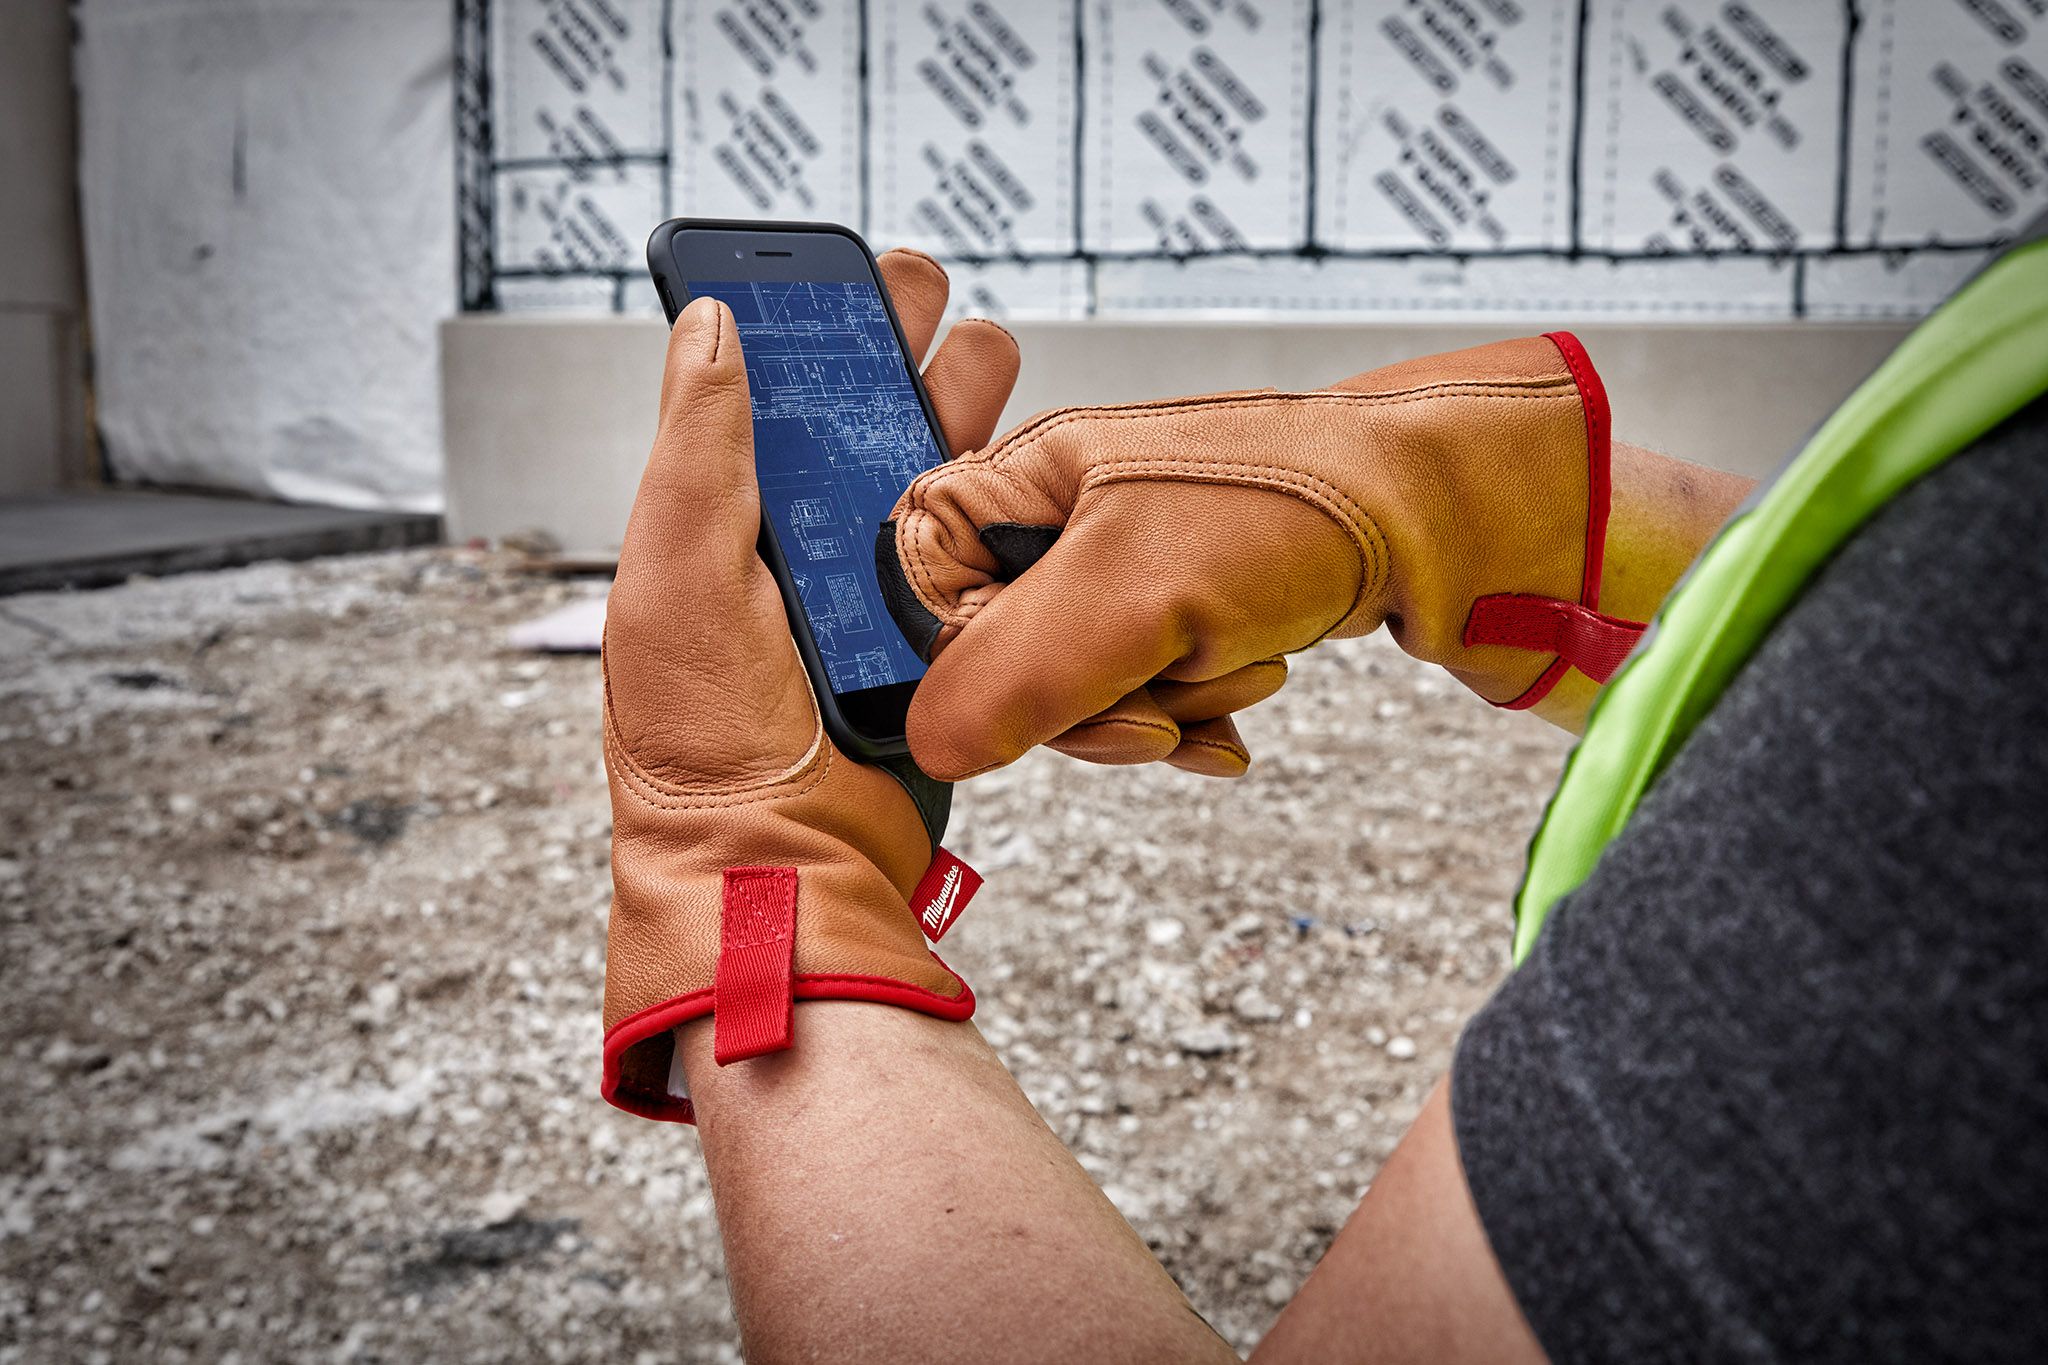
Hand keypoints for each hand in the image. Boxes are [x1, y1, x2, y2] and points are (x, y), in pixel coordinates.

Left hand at [601, 251, 1018, 1121]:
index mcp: (728, 533)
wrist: (785, 873)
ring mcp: (873, 607)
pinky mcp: (938, 651)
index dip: (808, 333)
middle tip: (936, 295)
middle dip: (901, 355)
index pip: (770, 403)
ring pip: (929, 488)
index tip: (844, 275)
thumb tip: (709, 328)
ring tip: (993, 351)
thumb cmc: (706, 749)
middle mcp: (798, 563)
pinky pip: (978, 566)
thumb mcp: (679, 578)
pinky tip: (1036, 474)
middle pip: (860, 432)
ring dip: (964, 419)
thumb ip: (699, 452)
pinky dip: (1006, 517)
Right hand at [879, 334, 1635, 780]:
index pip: (920, 592)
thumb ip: (1018, 671)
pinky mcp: (1171, 603)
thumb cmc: (1295, 504)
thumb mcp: (1134, 593)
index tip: (1049, 690)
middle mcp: (1057, 516)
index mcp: (1019, 482)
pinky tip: (1236, 706)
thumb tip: (935, 743)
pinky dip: (1191, 710)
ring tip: (1230, 659)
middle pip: (1002, 660)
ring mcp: (1116, 563)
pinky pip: (1141, 692)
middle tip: (1160, 699)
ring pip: (1080, 688)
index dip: (975, 662)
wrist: (1430, 517)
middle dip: (1092, 702)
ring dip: (1161, 704)